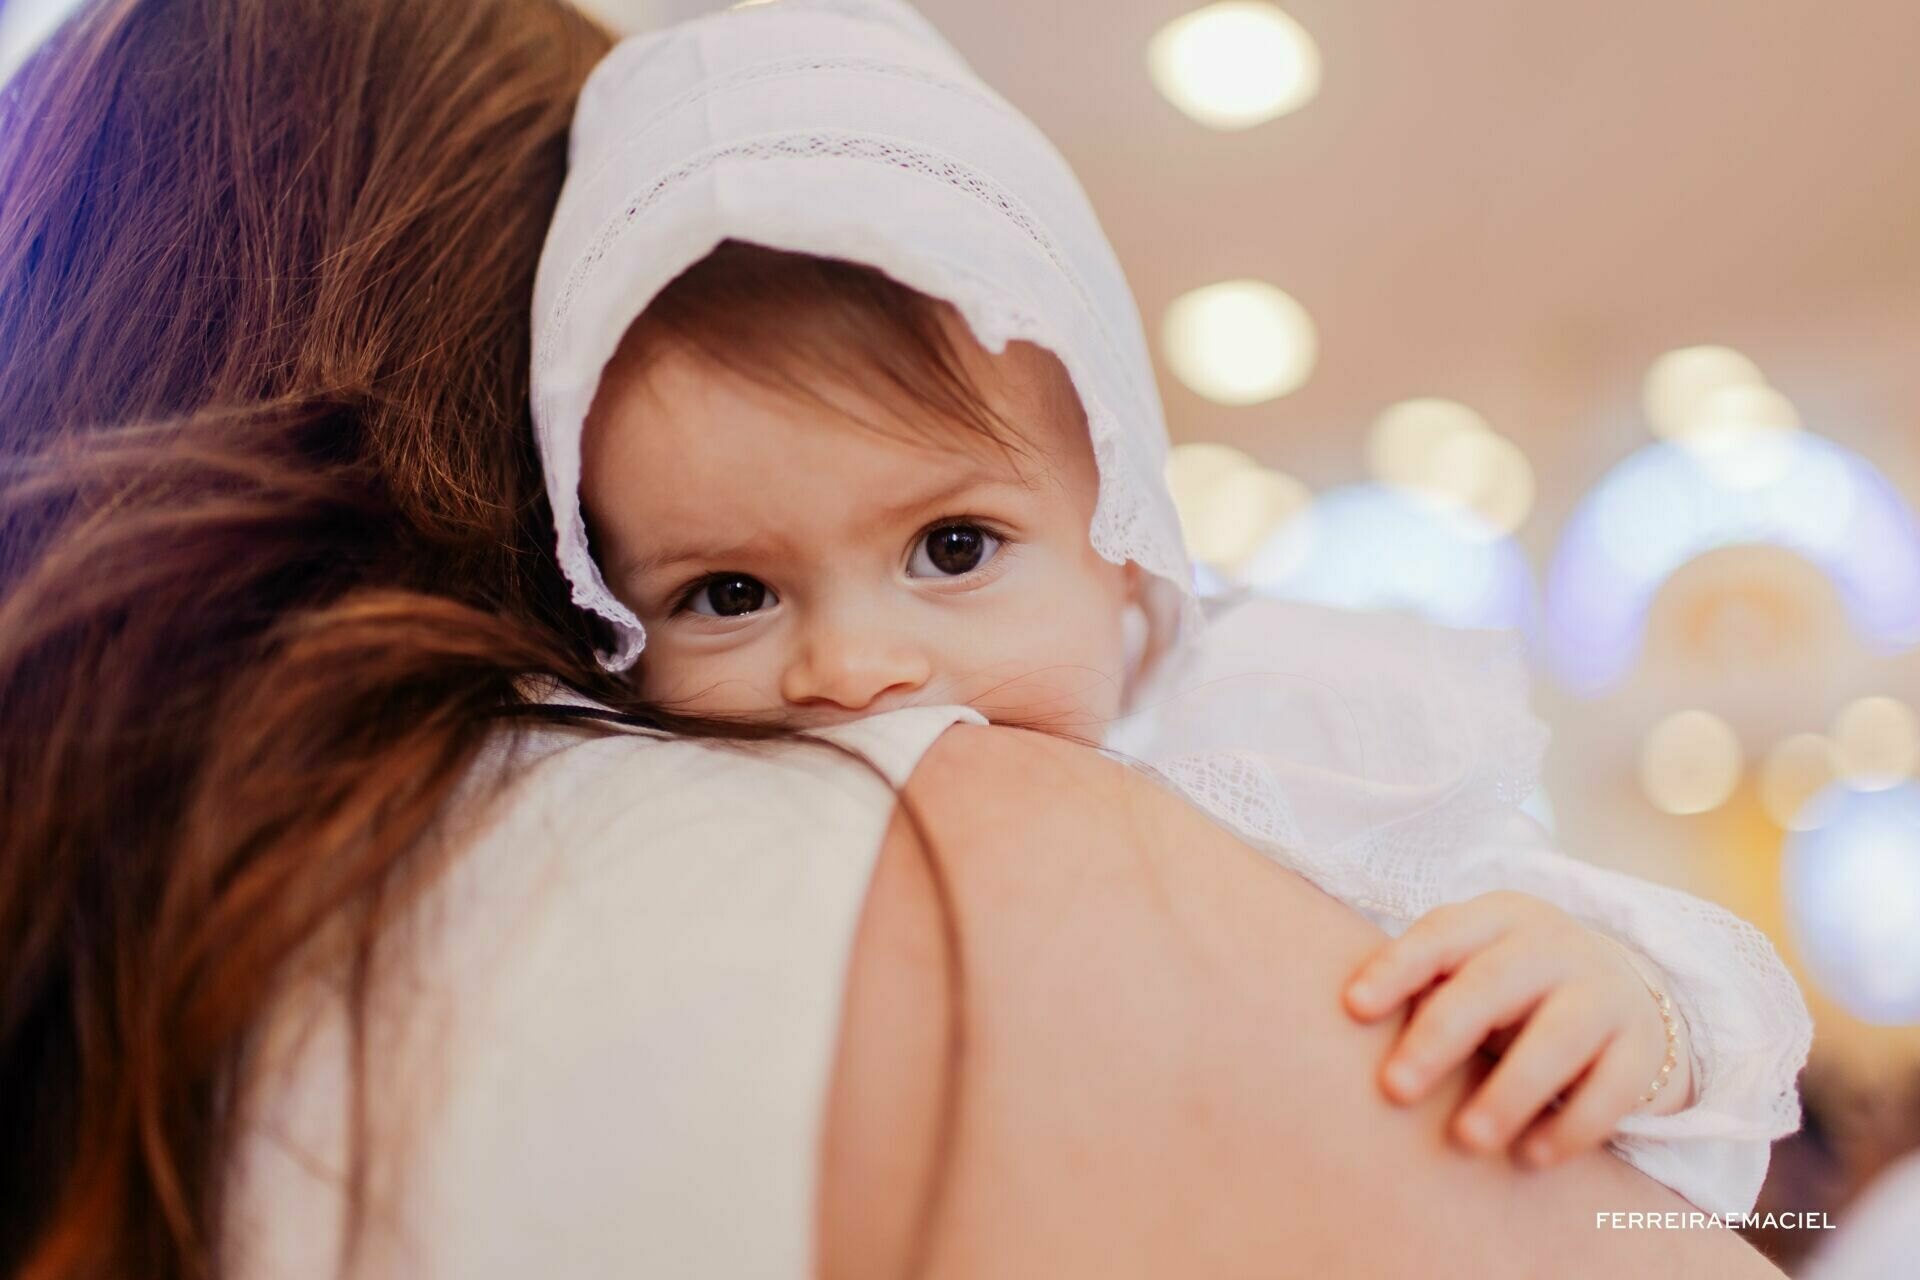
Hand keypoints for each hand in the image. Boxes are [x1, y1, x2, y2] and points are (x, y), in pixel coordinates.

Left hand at [1342, 890, 1690, 1166]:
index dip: (1397, 968)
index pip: (1442, 934)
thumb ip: (1424, 989)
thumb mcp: (1471, 970)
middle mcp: (1554, 945)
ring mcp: (1605, 992)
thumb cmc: (1512, 991)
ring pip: (1557, 1037)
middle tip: (1395, 1088)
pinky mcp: (1644, 1048)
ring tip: (1466, 1139)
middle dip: (1440, 1035)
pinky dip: (1570, 1126)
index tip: (1353, 1009)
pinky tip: (1531, 1157)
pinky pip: (1611, 1089)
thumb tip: (1344, 1037)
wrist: (1626, 995)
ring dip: (1508, 1091)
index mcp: (1499, 917)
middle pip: (1493, 983)